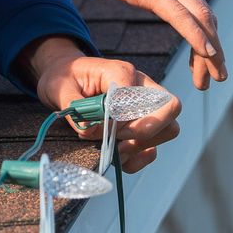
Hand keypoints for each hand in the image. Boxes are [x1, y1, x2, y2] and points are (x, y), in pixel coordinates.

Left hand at [15, 36, 181, 172]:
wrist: (64, 78)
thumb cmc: (65, 78)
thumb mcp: (61, 88)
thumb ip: (76, 106)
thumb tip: (90, 129)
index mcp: (122, 73)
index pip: (139, 96)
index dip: (122, 117)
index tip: (97, 127)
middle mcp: (141, 88)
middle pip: (171, 108)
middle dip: (145, 130)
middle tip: (117, 138)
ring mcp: (145, 109)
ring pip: (169, 130)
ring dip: (142, 146)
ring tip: (114, 150)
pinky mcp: (139, 128)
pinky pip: (152, 149)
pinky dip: (137, 159)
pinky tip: (117, 158)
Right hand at [82, 0, 227, 90]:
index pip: (201, 13)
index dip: (209, 40)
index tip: (208, 65)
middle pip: (207, 20)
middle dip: (216, 53)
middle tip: (219, 78)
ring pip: (201, 20)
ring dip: (212, 52)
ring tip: (216, 76)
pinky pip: (181, 17)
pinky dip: (197, 36)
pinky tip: (207, 53)